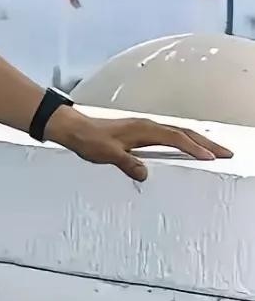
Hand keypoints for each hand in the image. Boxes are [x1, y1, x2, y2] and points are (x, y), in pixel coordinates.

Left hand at [45, 107, 232, 180]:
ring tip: (215, 152)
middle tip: (226, 153)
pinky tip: (187, 149)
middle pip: (183, 133)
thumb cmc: (89, 140)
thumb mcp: (107, 154)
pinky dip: (183, 141)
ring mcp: (144, 128)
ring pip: (177, 133)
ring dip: (197, 141)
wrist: (74, 129)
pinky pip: (168, 136)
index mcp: (143, 130)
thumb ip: (126, 163)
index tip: (211, 157)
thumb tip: (144, 174)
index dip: (193, 148)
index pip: (175, 138)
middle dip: (206, 142)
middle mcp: (146, 126)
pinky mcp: (140, 132)